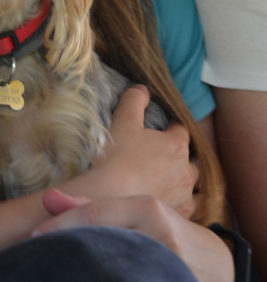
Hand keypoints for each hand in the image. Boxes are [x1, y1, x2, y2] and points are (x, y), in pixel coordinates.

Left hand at [34, 190, 233, 281]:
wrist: (219, 263)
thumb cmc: (169, 233)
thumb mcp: (137, 214)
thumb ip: (94, 208)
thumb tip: (48, 198)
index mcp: (149, 209)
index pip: (96, 214)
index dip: (62, 226)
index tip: (33, 237)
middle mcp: (161, 236)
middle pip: (103, 244)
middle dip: (71, 251)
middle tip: (41, 259)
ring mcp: (173, 266)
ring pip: (116, 269)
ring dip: (90, 269)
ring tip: (64, 270)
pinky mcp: (179, 280)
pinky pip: (139, 278)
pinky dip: (115, 276)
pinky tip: (100, 276)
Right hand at [74, 86, 198, 217]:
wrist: (109, 197)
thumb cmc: (116, 156)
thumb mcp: (123, 120)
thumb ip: (134, 99)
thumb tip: (143, 88)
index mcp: (176, 144)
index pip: (181, 130)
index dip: (170, 128)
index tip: (159, 130)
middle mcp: (186, 170)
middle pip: (191, 160)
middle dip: (181, 157)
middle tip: (162, 158)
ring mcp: (184, 195)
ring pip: (194, 187)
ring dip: (185, 182)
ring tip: (169, 183)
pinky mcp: (178, 215)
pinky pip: (189, 209)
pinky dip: (183, 204)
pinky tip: (169, 204)